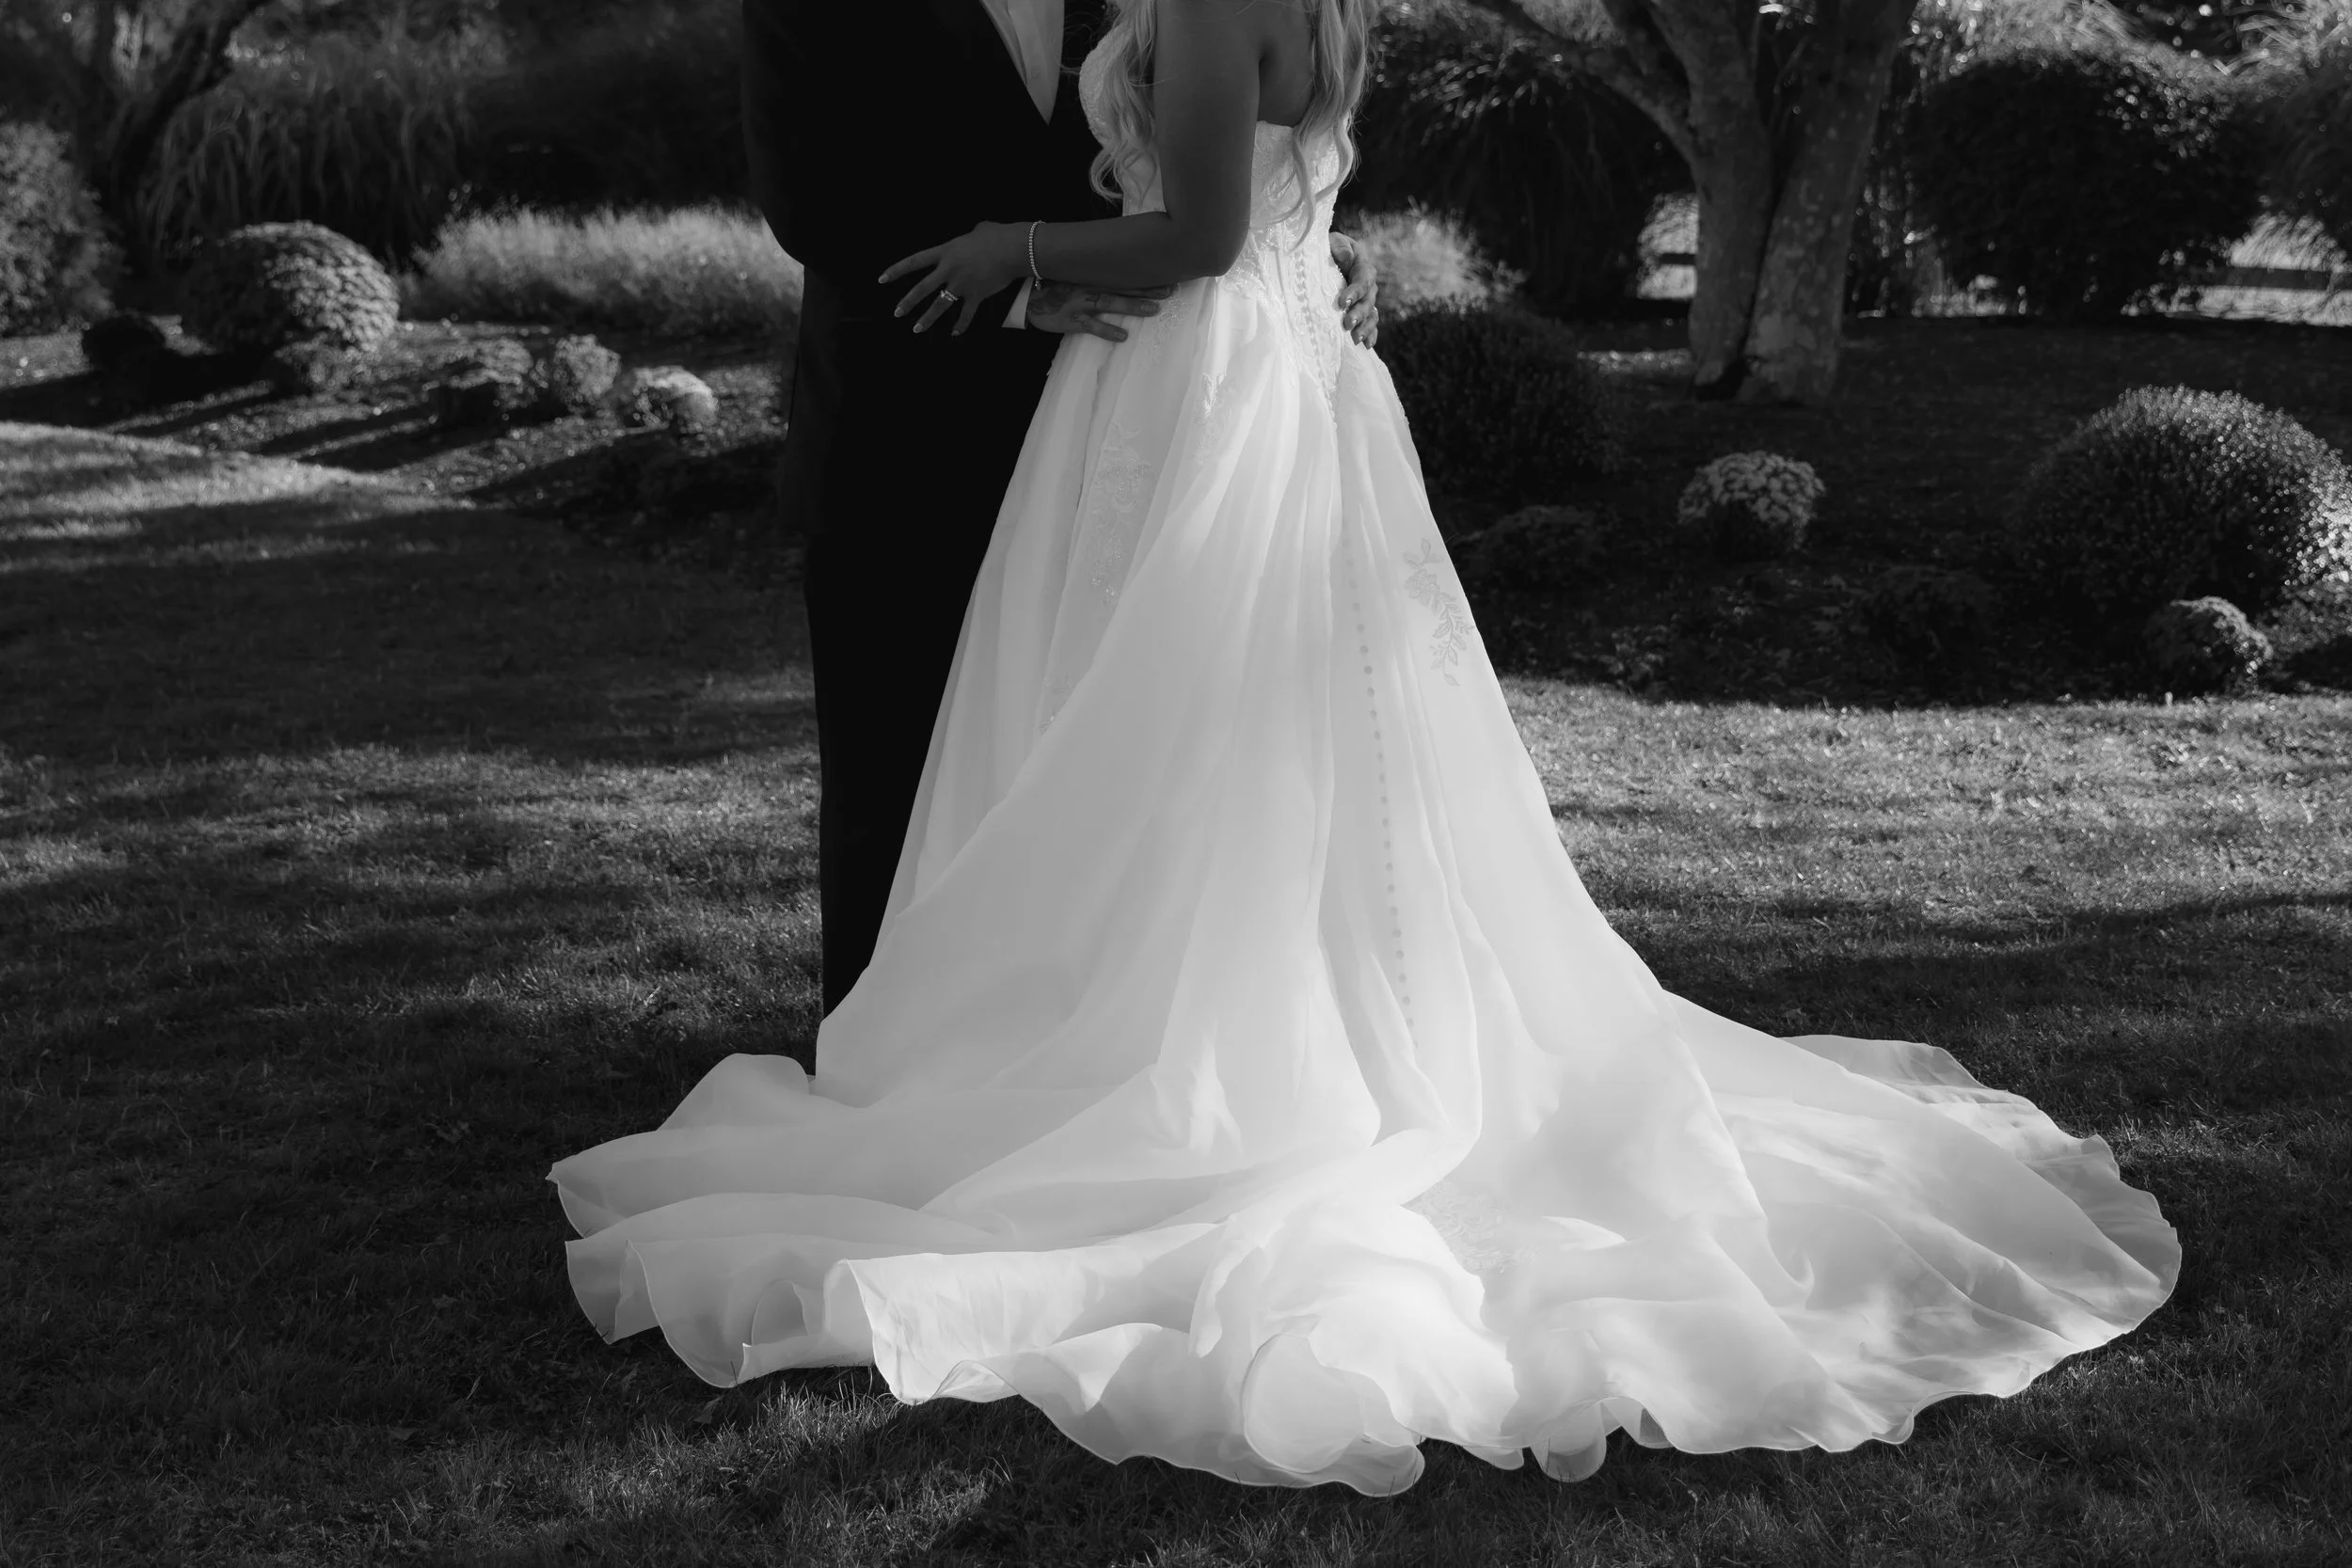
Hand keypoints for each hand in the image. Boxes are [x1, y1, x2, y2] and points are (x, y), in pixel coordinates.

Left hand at [879, 222, 1029, 334]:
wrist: (1012, 249)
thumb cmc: (997, 236)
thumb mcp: (978, 230)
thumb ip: (969, 237)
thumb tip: (975, 235)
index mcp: (945, 252)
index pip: (914, 262)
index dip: (896, 270)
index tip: (882, 279)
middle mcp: (949, 270)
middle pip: (922, 288)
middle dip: (907, 302)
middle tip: (897, 313)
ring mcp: (962, 285)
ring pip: (939, 305)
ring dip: (927, 319)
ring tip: (916, 330)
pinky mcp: (976, 295)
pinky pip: (966, 314)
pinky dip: (961, 325)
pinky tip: (955, 333)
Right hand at [1027, 280, 1176, 341]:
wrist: (1025, 295)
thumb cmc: (1052, 284)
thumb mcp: (1073, 271)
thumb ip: (1093, 270)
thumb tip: (1117, 268)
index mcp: (1091, 274)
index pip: (1122, 273)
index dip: (1144, 273)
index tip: (1165, 271)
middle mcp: (1089, 286)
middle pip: (1123, 286)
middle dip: (1147, 288)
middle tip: (1170, 289)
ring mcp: (1080, 303)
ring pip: (1110, 303)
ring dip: (1133, 306)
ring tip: (1155, 309)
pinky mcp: (1071, 320)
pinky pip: (1091, 326)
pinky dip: (1107, 331)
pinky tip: (1123, 337)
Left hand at [1329, 231, 1379, 348]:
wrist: (1326, 258)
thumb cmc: (1328, 248)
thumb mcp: (1332, 241)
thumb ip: (1339, 246)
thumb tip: (1346, 256)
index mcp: (1363, 267)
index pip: (1363, 280)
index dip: (1355, 291)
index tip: (1343, 302)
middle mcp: (1368, 286)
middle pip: (1368, 301)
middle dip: (1359, 314)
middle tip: (1347, 324)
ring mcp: (1366, 301)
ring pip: (1371, 315)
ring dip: (1365, 328)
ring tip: (1356, 339)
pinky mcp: (1361, 312)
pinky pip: (1371, 325)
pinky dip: (1371, 335)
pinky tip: (1367, 346)